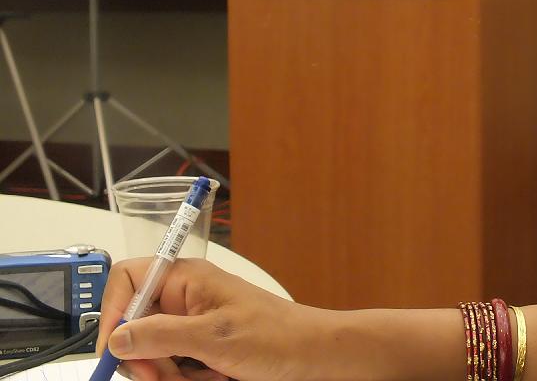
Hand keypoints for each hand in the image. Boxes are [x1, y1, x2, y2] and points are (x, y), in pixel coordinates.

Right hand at [97, 258, 329, 380]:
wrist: (311, 355)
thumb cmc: (275, 336)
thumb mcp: (213, 337)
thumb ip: (161, 335)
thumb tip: (117, 336)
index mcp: (185, 278)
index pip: (127, 279)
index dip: (112, 311)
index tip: (115, 349)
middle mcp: (183, 298)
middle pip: (132, 326)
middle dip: (144, 357)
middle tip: (163, 376)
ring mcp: (190, 325)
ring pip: (150, 353)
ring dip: (167, 373)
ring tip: (204, 376)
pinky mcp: (198, 349)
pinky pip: (171, 367)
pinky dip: (182, 379)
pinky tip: (210, 377)